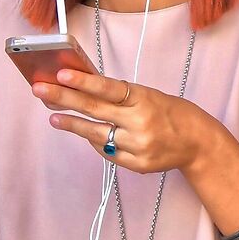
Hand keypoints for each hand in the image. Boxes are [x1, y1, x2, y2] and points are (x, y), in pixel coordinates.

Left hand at [30, 67, 208, 173]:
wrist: (198, 142)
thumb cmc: (170, 113)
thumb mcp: (148, 96)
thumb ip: (120, 96)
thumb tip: (83, 89)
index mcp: (144, 99)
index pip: (108, 88)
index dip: (84, 82)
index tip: (61, 74)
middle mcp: (140, 123)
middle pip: (94, 110)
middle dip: (63, 99)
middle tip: (40, 90)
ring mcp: (138, 146)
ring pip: (96, 135)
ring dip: (71, 124)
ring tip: (53, 116)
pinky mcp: (137, 164)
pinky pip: (107, 153)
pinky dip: (95, 142)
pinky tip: (85, 134)